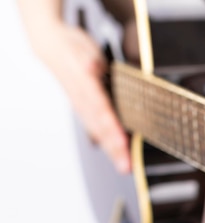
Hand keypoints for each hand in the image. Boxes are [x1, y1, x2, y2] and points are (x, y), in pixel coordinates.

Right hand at [36, 23, 129, 172]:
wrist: (52, 48)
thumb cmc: (74, 50)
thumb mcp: (82, 50)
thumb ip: (88, 61)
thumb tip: (92, 67)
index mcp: (86, 87)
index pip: (102, 110)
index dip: (112, 127)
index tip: (123, 143)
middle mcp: (84, 102)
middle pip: (102, 128)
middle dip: (114, 147)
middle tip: (127, 166)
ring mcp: (84, 108)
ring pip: (99, 133)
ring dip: (112, 150)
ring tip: (124, 167)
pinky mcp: (87, 111)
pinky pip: (98, 131)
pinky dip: (108, 144)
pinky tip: (119, 157)